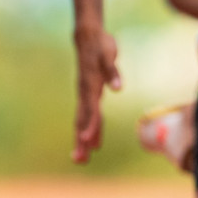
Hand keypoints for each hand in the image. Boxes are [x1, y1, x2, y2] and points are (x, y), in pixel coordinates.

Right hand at [72, 26, 121, 163]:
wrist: (88, 37)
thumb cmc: (100, 45)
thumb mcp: (108, 55)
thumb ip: (112, 72)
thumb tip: (118, 88)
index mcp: (90, 85)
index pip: (90, 109)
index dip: (89, 125)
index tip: (86, 141)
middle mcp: (85, 93)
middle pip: (82, 120)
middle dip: (81, 140)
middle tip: (79, 160)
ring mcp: (86, 95)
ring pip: (83, 121)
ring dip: (83, 139)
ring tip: (82, 159)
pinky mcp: (89, 94)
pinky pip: (90, 116)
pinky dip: (92, 129)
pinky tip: (95, 142)